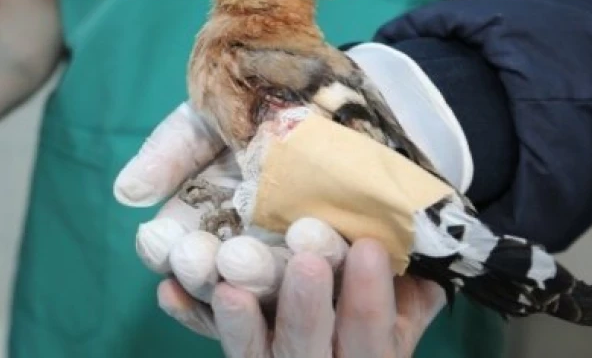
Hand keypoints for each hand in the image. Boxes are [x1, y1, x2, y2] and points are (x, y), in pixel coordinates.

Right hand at [115, 103, 444, 355]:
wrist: (339, 84)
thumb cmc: (257, 100)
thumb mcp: (208, 117)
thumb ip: (170, 153)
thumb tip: (128, 193)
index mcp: (201, 230)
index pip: (175, 256)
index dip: (170, 255)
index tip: (167, 243)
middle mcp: (246, 257)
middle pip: (226, 282)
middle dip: (224, 275)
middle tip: (231, 259)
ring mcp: (299, 266)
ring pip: (286, 289)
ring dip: (287, 278)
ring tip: (299, 246)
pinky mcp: (357, 268)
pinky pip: (352, 288)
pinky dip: (352, 279)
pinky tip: (354, 253)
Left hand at [160, 237, 444, 357]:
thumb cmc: (370, 330)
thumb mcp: (402, 322)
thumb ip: (413, 295)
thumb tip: (421, 244)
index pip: (373, 341)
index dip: (369, 300)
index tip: (367, 248)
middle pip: (306, 352)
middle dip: (307, 311)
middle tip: (306, 261)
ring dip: (240, 327)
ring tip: (231, 290)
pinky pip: (210, 343)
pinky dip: (191, 317)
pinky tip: (170, 291)